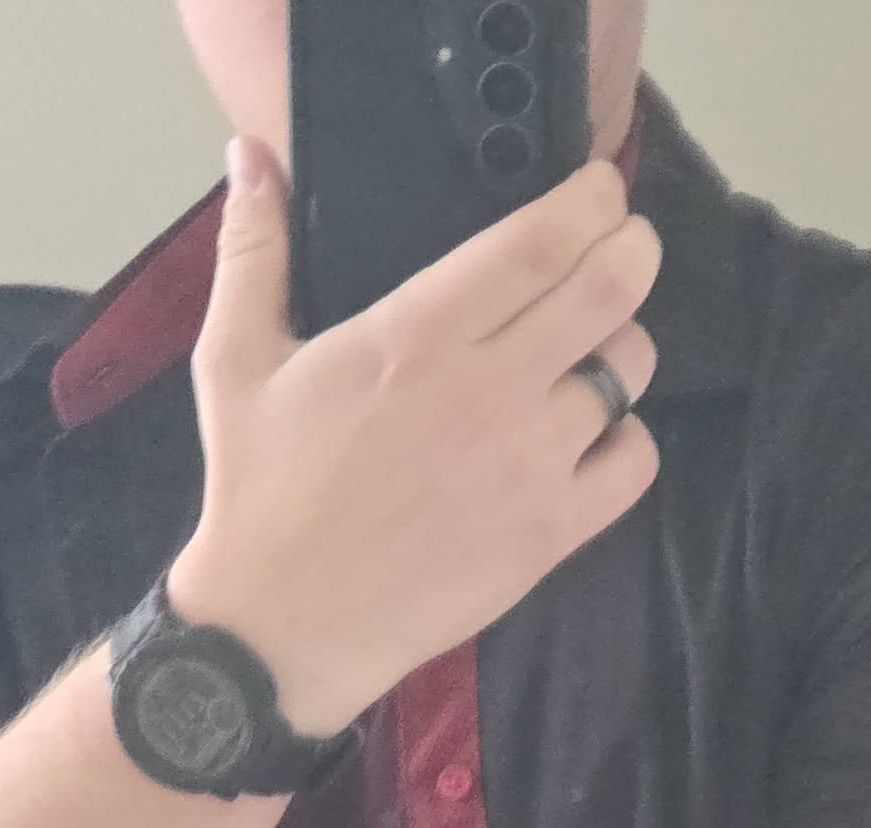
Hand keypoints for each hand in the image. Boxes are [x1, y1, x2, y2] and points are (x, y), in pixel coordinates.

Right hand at [168, 135, 662, 738]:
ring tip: (596, 352)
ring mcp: (528, 466)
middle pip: (609, 292)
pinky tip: (594, 438)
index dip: (590, 203)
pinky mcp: (549, 535)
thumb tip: (250, 158)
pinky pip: (635, 465)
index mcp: (419, 334)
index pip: (539, 243)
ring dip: (623, 348)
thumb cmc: (259, 493)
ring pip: (628, 373)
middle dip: (633, 251)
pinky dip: (629, 441)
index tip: (599, 192)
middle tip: (629, 247)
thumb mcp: (235, 360)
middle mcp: (490, 391)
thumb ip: (253, 250)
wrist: (282, 626)